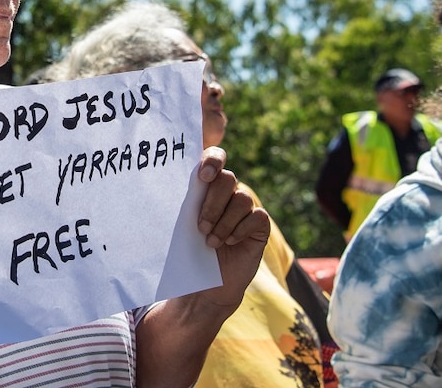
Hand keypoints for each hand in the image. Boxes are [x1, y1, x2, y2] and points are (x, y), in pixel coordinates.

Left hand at [195, 146, 269, 307]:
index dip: (212, 160)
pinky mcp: (259, 224)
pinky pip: (256, 216)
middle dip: (213, 203)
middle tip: (201, 227)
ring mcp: (245, 207)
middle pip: (227, 178)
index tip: (204, 177)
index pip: (213, 158)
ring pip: (242, 198)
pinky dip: (240, 229)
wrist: (207, 283)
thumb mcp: (185, 225)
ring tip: (212, 242)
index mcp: (206, 186)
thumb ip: (188, 204)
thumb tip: (183, 187)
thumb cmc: (190, 250)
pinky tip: (230, 242)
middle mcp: (227, 192)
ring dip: (224, 221)